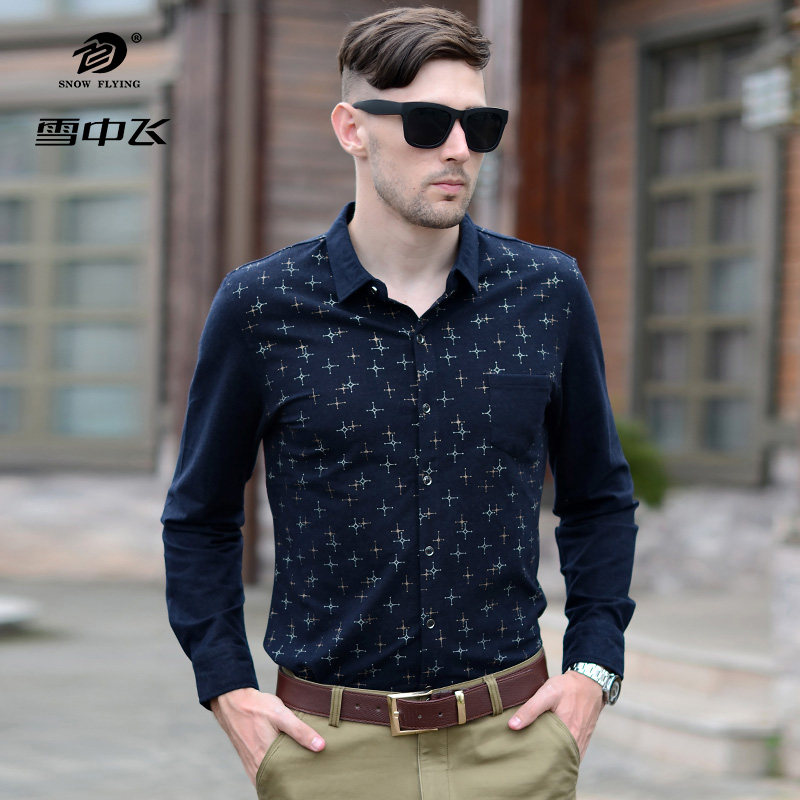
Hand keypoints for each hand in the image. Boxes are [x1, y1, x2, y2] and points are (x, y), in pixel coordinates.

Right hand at [210, 687, 324, 784]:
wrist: (232, 702)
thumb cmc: (256, 707)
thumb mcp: (281, 715)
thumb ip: (300, 731)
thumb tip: (320, 746)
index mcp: (266, 757)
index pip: (285, 781)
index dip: (297, 782)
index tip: (310, 779)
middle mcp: (257, 766)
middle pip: (278, 782)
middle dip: (291, 781)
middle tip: (306, 777)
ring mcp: (250, 765)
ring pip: (269, 780)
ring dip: (281, 778)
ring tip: (296, 772)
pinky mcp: (248, 760)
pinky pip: (261, 775)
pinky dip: (271, 774)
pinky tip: (281, 767)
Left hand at [507, 671, 603, 759]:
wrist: (589, 682)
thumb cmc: (567, 687)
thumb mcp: (546, 694)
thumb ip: (530, 710)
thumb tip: (512, 726)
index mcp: (567, 733)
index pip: (552, 757)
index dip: (539, 762)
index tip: (526, 762)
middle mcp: (576, 741)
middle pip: (559, 760)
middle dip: (546, 763)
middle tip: (530, 763)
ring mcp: (582, 740)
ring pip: (568, 758)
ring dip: (557, 759)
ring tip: (540, 760)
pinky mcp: (584, 737)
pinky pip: (575, 753)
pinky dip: (565, 755)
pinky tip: (555, 753)